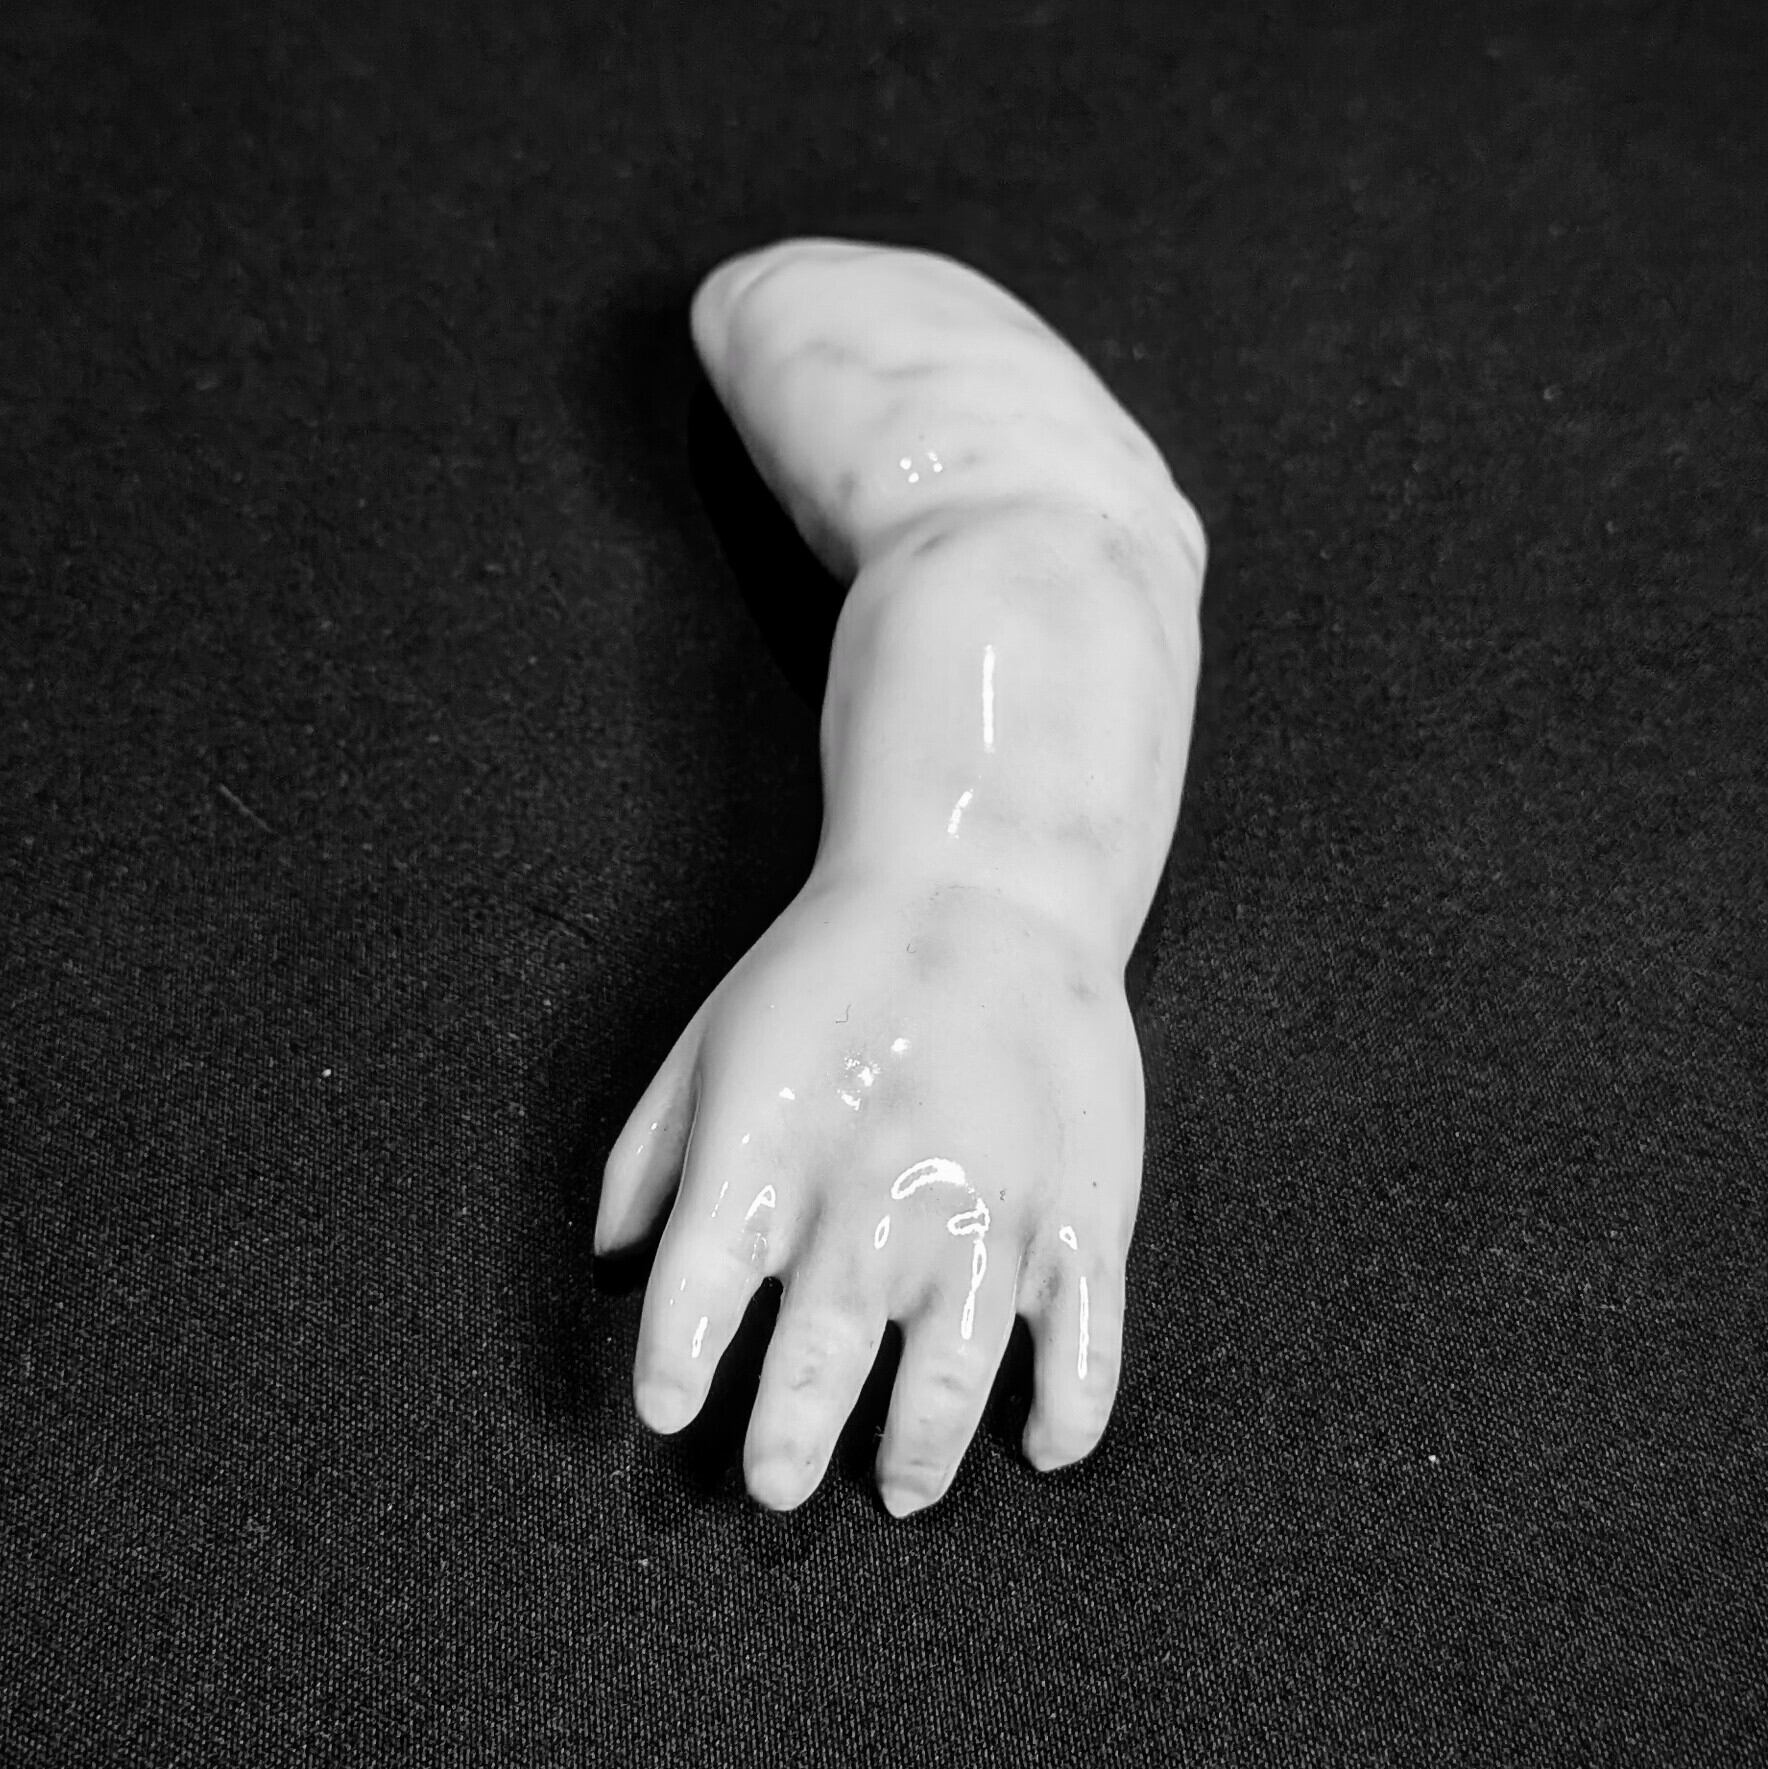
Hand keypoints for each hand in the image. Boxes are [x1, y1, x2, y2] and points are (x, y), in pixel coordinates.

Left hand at [595, 866, 1145, 1515]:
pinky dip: (1065, 1420)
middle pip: (809, 1375)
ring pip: (945, 1393)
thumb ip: (649, 1156)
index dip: (676, 1373)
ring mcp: (984, 1219)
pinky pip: (1083, 1357)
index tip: (673, 1411)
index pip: (691, 1309)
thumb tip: (613, 1260)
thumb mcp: (711, 1038)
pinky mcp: (1082, 1218)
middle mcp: (866, 1207)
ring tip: (902, 1486)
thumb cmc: (837, 966)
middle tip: (776, 1485)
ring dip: (915, 1460)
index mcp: (764, 1161)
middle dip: (784, 1451)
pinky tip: (1040, 1441)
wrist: (986, 884)